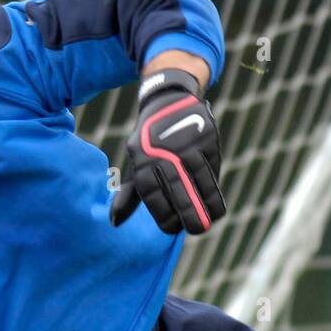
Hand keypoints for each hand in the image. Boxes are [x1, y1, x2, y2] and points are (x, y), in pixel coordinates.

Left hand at [110, 68, 225, 235]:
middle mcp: (163, 151)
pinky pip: (212, 167)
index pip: (151, 193)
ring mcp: (187, 142)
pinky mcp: (206, 137)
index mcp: (142, 159)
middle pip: (177, 187)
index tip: (173, 229)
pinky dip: (214, 186)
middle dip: (188, 212)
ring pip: (200, 178)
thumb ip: (128, 195)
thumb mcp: (136, 164)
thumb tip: (114, 222)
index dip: (163, 213)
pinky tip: (216, 203)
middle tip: (197, 230)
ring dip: (208, 203)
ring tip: (211, 221)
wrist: (168, 101)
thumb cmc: (150, 143)